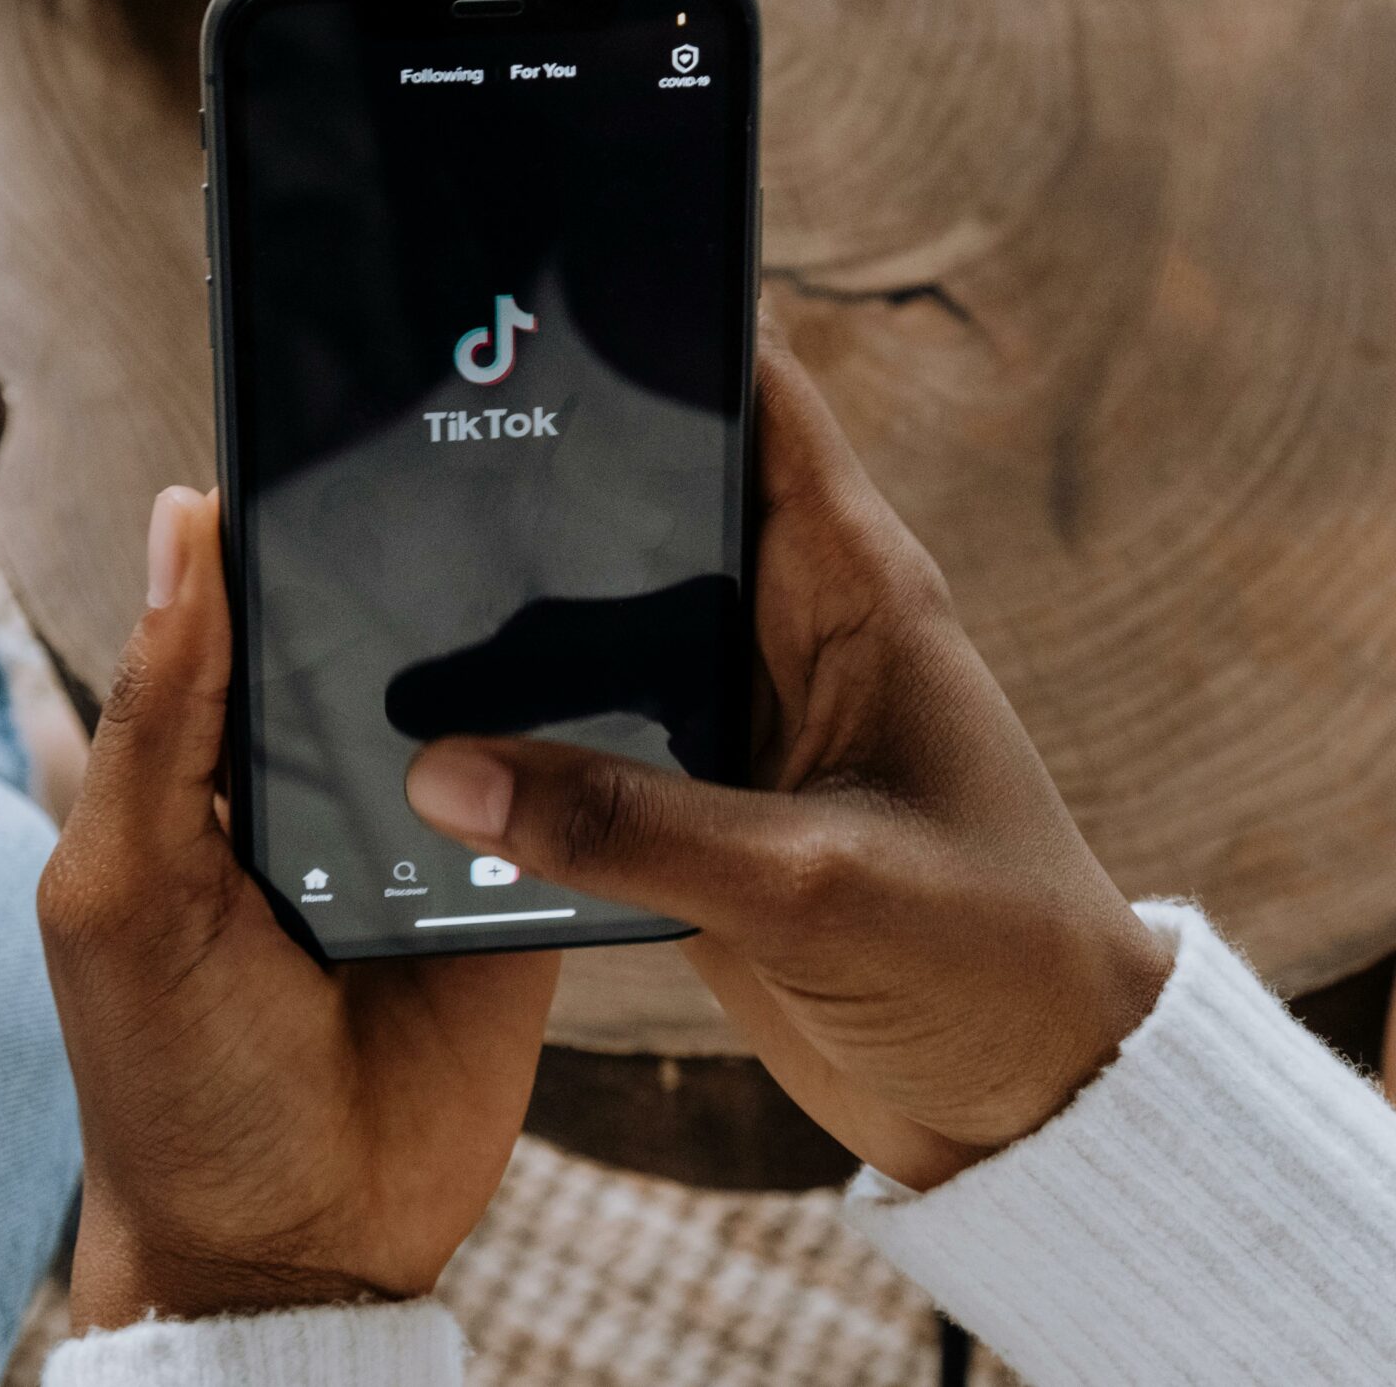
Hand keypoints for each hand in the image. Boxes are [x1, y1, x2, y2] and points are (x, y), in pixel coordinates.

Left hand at [38, 488, 558, 1328]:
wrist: (297, 1247)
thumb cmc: (169, 1076)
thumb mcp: (122, 891)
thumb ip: (157, 721)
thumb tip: (179, 521)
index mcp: (209, 763)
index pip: (247, 601)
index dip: (280, 513)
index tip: (341, 409)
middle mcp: (319, 779)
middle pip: (377, 630)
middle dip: (418, 557)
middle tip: (487, 442)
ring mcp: (429, 829)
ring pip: (480, 694)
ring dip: (518, 637)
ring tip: (578, 521)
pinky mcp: (519, 887)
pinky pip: (564, 791)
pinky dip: (588, 741)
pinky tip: (632, 665)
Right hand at [406, 320, 1174, 1190]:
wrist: (1024, 1105)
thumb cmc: (985, 963)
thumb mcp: (809, 884)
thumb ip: (627, 828)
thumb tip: (442, 769)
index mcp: (855, 587)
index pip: (754, 398)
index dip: (656, 326)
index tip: (526, 290)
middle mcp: (791, 628)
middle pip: (650, 501)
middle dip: (541, 473)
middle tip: (393, 445)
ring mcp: (739, 717)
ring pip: (603, 623)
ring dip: (515, 620)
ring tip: (370, 591)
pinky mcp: (700, 805)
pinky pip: (591, 738)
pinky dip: (522, 735)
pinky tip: (423, 739)